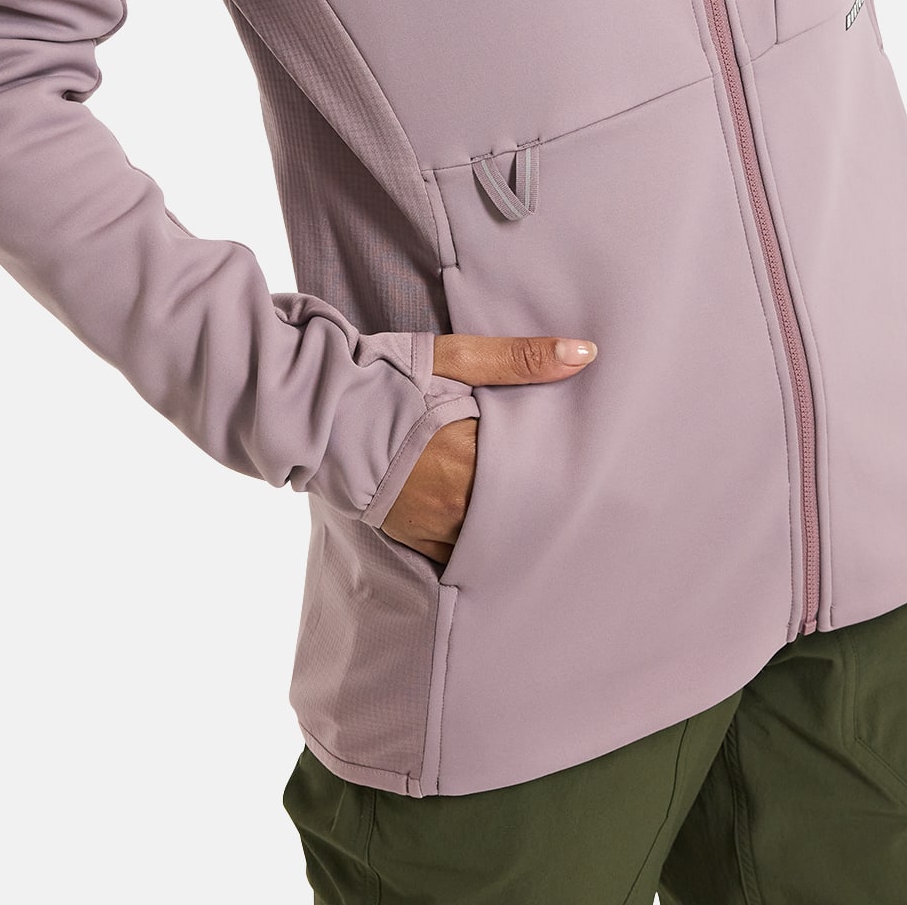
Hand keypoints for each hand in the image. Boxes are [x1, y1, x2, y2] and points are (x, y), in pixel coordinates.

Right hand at [379, 332, 597, 564]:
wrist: (322, 410)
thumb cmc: (388, 377)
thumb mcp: (454, 357)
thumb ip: (519, 358)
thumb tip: (584, 353)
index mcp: (470, 453)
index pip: (539, 470)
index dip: (560, 464)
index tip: (578, 457)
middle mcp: (456, 501)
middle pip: (521, 509)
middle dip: (539, 496)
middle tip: (563, 483)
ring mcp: (435, 526)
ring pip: (495, 537)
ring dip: (510, 520)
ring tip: (529, 500)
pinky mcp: (416, 539)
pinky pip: (464, 554)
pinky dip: (480, 539)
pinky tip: (491, 521)